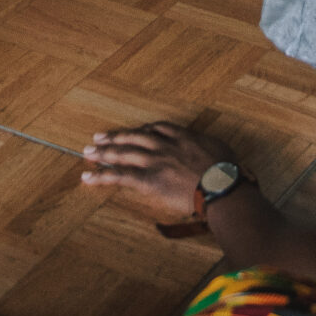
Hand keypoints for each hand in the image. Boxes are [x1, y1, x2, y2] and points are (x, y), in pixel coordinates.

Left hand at [80, 121, 233, 221]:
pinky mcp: (149, 180)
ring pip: (124, 153)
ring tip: (88, 152)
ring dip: (104, 152)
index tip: (133, 131)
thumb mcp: (220, 148)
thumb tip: (207, 148)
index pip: (157, 128)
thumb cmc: (227, 171)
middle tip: (98, 137)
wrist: (222, 187)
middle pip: (134, 137)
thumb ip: (207, 146)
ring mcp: (155, 161)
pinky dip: (102, 175)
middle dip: (116, 137)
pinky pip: (120, 176)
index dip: (142, 130)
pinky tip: (88, 177)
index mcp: (182, 136)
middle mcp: (165, 145)